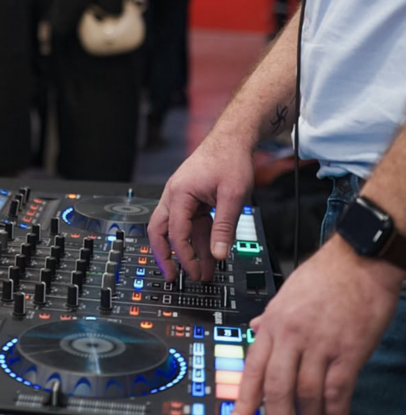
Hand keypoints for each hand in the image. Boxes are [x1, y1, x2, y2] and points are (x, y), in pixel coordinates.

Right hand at [148, 132, 254, 281]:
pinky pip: (192, 222)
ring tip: (203, 271)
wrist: (234, 137)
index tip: (194, 271)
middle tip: (173, 277)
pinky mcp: (193, 197)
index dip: (184, 255)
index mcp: (179, 193)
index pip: (176, 233)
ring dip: (189, 250)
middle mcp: (175, 194)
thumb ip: (224, 227)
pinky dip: (199, 238)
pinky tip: (210, 253)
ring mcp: (183, 195)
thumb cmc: (230, 158)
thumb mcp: (232, 195)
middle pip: (161, 231)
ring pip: (179, 229)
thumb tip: (218, 254)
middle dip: (167, 256)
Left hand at [225, 234, 403, 414]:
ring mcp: (321, 343)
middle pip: (278, 389)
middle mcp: (293, 334)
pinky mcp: (349, 351)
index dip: (245, 401)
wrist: (363, 257)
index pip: (253, 368)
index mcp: (275, 319)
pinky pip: (336, 394)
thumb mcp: (289, 291)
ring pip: (306, 396)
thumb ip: (271, 316)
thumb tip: (254, 329)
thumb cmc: (329, 272)